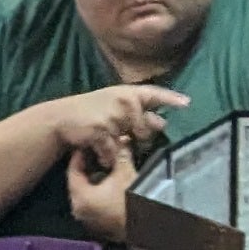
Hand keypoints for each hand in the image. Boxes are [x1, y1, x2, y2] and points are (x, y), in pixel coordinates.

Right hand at [39, 84, 184, 159]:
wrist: (61, 118)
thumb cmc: (91, 111)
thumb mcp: (114, 105)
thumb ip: (138, 112)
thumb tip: (162, 123)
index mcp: (127, 93)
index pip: (153, 94)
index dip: (171, 98)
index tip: (187, 103)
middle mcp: (122, 101)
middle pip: (146, 128)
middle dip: (141, 138)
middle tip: (126, 138)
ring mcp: (112, 116)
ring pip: (130, 143)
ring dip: (121, 149)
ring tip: (106, 143)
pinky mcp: (101, 131)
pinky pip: (113, 152)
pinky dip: (107, 157)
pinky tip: (98, 153)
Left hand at [66, 134, 135, 239]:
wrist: (148, 226)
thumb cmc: (131, 199)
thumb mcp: (125, 172)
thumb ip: (120, 154)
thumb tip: (122, 140)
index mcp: (79, 196)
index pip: (73, 171)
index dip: (80, 156)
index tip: (87, 145)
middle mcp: (79, 209)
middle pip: (78, 183)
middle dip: (88, 168)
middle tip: (97, 154)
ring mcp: (89, 220)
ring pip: (87, 194)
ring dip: (95, 181)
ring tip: (106, 167)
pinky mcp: (100, 226)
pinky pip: (94, 204)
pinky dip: (100, 193)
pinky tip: (111, 184)